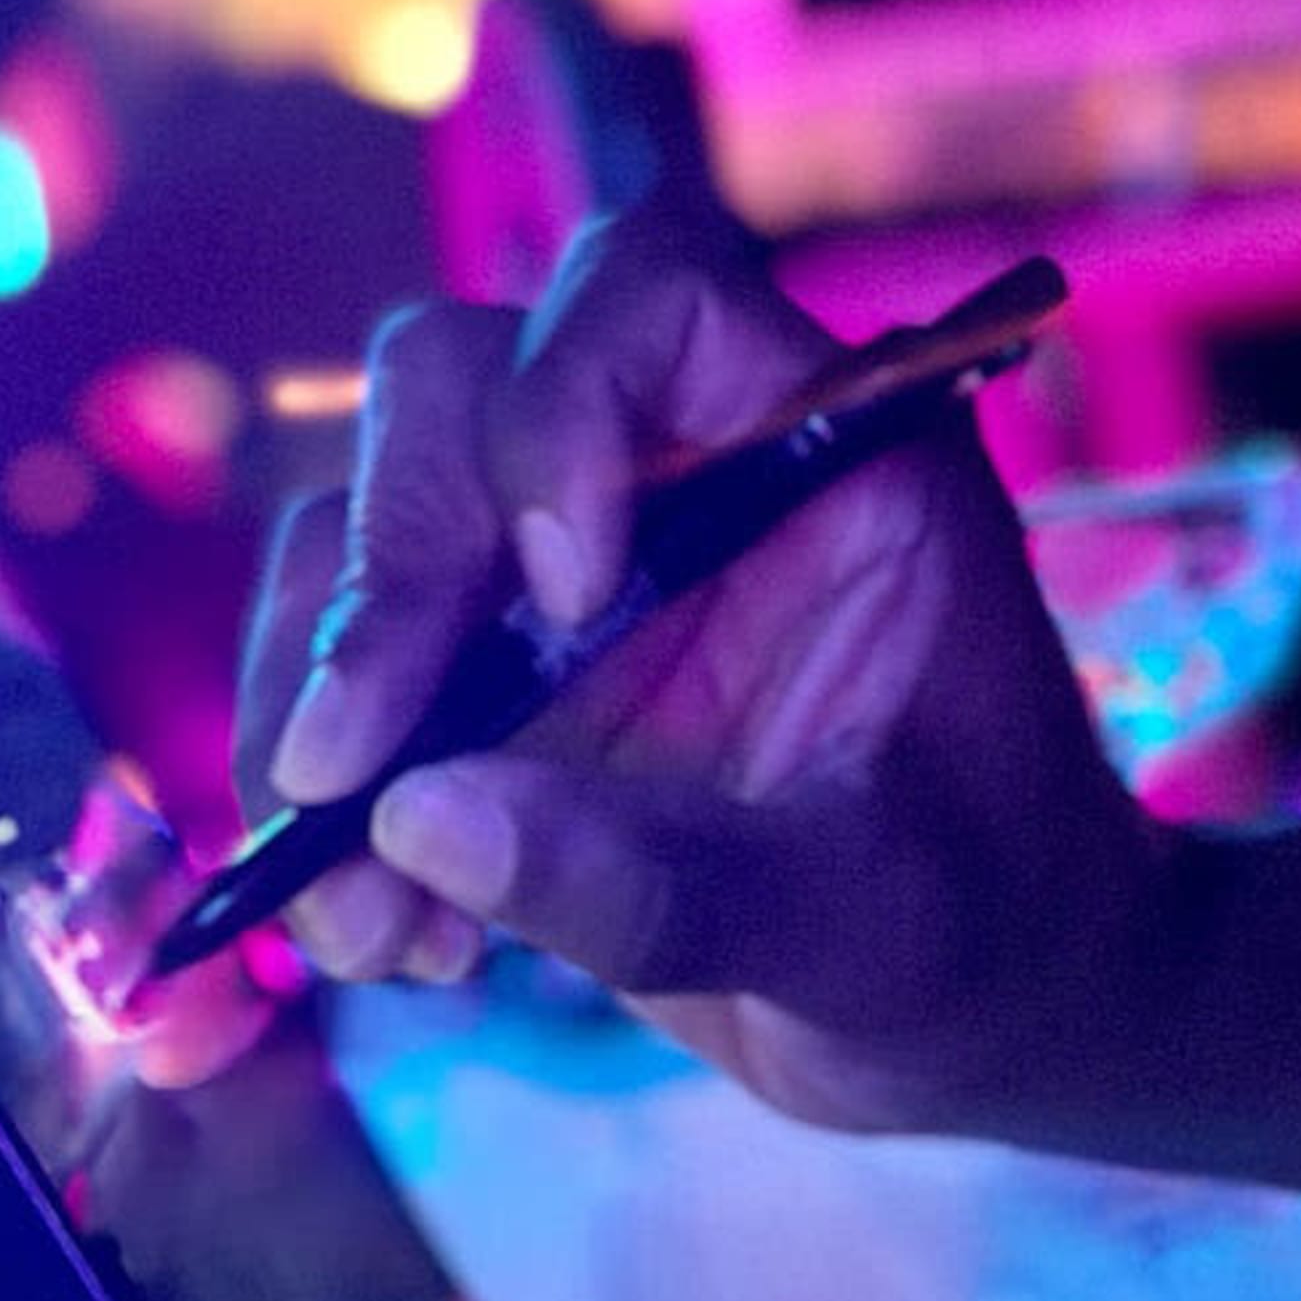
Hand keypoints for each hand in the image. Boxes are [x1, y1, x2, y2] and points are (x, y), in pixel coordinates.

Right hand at [222, 209, 1177, 1137]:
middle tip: (347, 772)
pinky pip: (336, 672)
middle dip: (384, 575)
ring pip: (355, 528)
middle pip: (450, 390)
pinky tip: (384, 939)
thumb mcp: (876, 922)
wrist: (976, 1009)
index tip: (561, 591)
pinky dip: (319, 799)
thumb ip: (672, 879)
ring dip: (314, 713)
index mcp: (822, 446)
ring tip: (364, 924)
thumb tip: (414, 821)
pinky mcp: (487, 679)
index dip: (564, 397)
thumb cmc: (986, 924)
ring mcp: (561, 567)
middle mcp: (672, 469)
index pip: (655, 290)